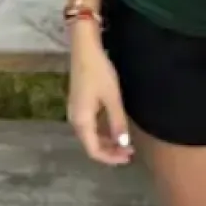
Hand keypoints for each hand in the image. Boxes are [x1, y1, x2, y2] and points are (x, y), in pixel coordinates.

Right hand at [67, 30, 133, 165]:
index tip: (128, 156)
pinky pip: (90, 125)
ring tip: (124, 142)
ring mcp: (75, 111)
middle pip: (91, 144)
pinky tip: (114, 127)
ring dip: (107, 141)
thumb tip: (123, 144)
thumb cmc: (98, 71)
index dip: (111, 158)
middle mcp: (75, 119)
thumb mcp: (112, 97)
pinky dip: (102, 131)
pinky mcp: (79, 103)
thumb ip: (117, 122)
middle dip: (110, 151)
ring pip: (91, 135)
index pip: (94, 151)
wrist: (84, 47)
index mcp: (81, 121)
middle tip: (129, 151)